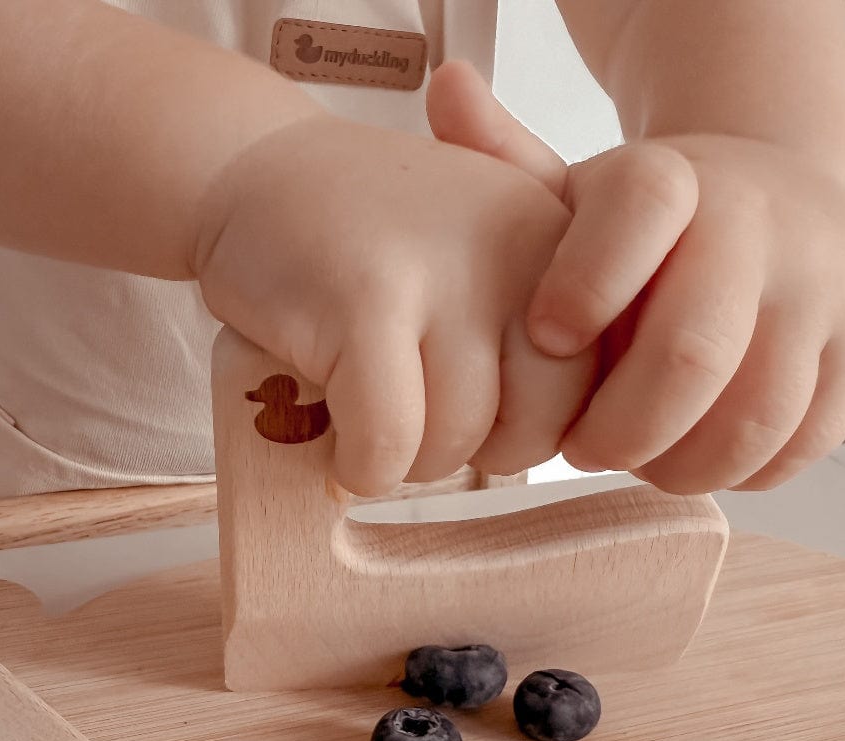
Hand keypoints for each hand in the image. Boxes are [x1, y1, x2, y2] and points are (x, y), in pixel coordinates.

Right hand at [194, 112, 598, 495]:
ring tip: (365, 416)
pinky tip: (335, 439)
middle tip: (415, 425)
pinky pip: (388, 441)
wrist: (258, 173)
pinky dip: (359, 464)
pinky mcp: (367, 300)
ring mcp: (444, 269)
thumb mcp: (479, 269)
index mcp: (564, 242)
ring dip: (404, 462)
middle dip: (472, 453)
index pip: (587, 396)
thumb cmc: (369, 248)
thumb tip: (570, 448)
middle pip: (535, 427)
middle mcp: (523, 245)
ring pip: (458, 441)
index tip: (460, 403)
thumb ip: (532, 343)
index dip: (517, 430)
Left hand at [428, 60, 844, 493]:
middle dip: (618, 429)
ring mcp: (824, 292)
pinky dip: (733, 470)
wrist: (771, 217)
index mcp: (677, 179)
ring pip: (751, 418)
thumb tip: (446, 87)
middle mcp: (764, 224)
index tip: (546, 337)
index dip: (583, 286)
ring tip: (636, 455)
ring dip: (675, 464)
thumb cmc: (641, 233)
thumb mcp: (574, 195)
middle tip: (580, 446)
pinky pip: (797, 446)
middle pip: (692, 355)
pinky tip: (690, 451)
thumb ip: (508, 163)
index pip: (641, 209)